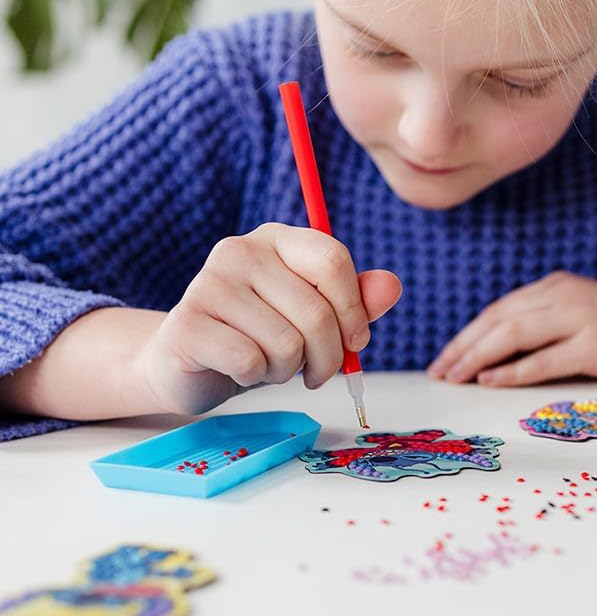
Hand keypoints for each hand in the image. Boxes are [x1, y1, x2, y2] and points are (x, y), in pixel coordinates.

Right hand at [137, 223, 400, 414]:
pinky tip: (241, 369)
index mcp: (276, 238)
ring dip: (288, 370)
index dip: (354, 310)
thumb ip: (355, 301)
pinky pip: (251, 362)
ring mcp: (208, 284)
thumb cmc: (260, 335)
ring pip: (287, 344)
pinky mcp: (186, 325)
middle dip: (328, 357)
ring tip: (271, 364)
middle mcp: (239, 251)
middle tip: (316, 372)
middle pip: (316, 312)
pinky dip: (256, 377)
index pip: (332, 260)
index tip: (356, 341)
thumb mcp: (313, 316)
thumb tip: (392, 286)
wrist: (189, 362)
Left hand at [426, 272, 596, 386]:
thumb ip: (547, 329)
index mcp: (557, 287)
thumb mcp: (584, 318)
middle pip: (498, 319)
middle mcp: (564, 296)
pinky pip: (544, 359)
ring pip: (514, 334)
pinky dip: (512, 371)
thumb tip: (499, 358)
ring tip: (453, 377)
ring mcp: (581, 317)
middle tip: (438, 371)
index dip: (468, 334)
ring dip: (477, 357)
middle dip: (462, 346)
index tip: (445, 357)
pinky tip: (489, 381)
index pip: (499, 310)